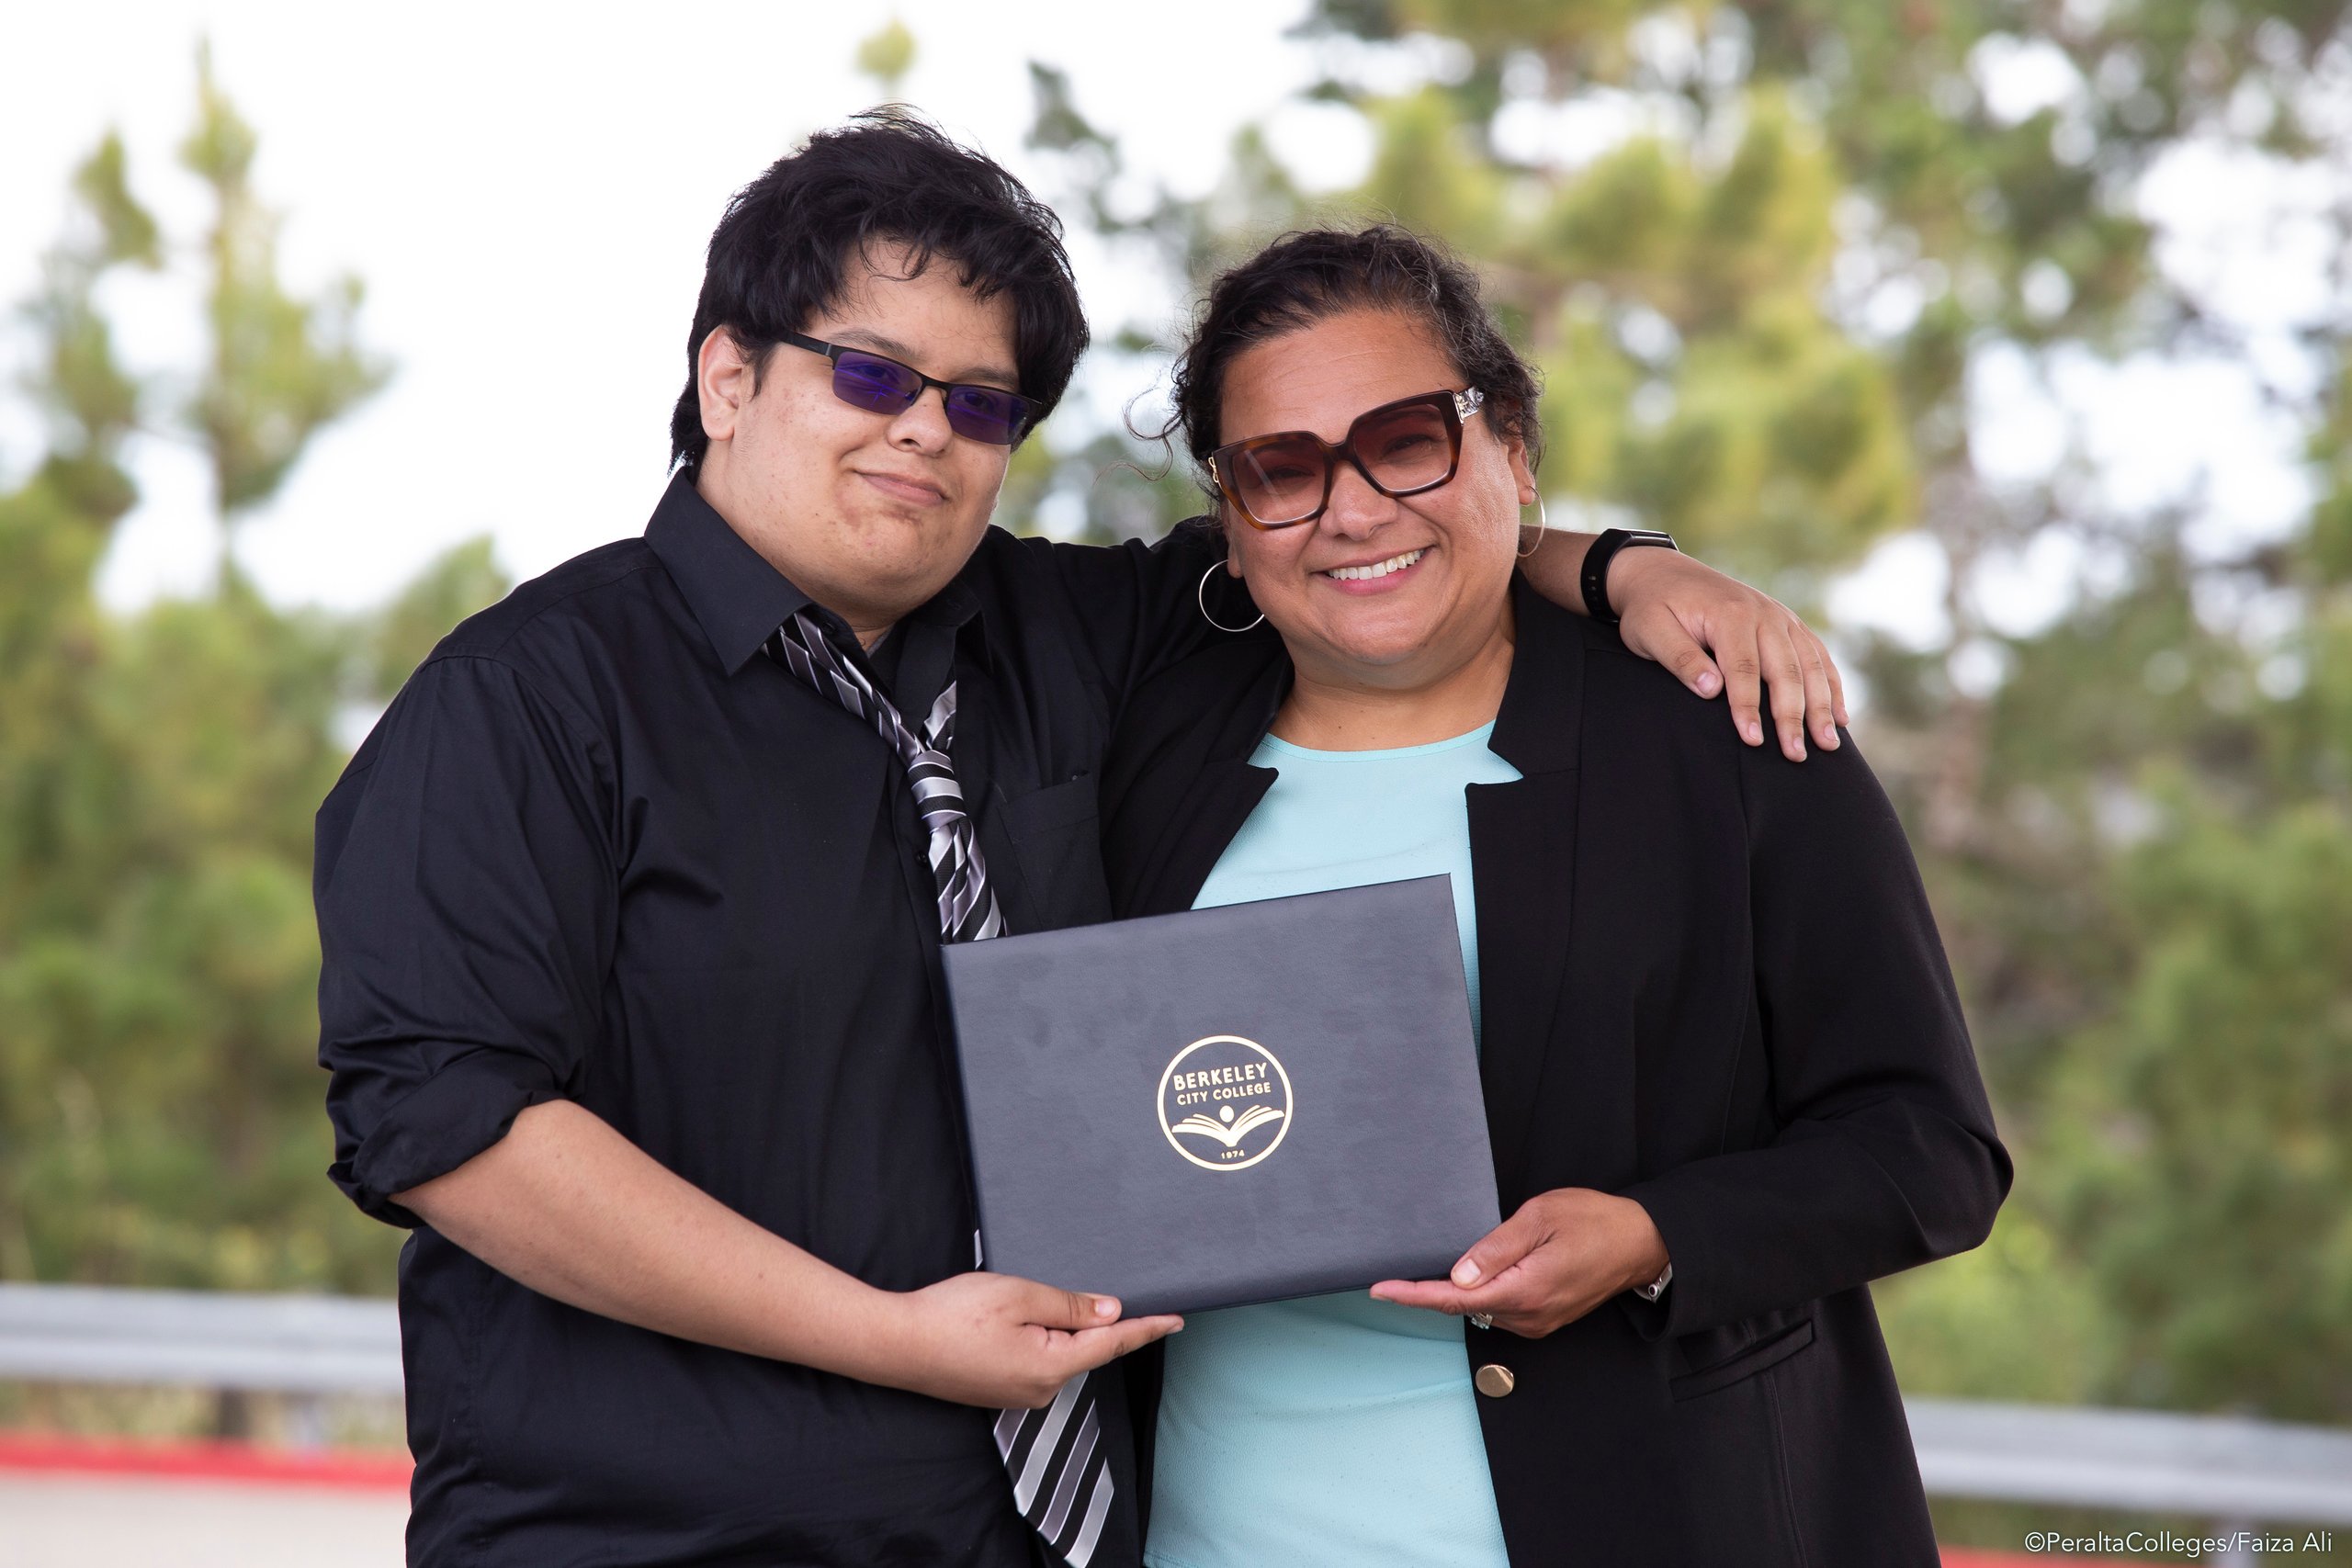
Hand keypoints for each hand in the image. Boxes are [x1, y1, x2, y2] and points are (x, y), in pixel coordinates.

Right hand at [870, 1272, 1181, 1408]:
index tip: (1177, 1319)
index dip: (1146, 1327)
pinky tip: (1009, 1319)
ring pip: (1057, 1353)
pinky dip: (1035, 1338)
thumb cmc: (952, 1316)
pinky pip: (1035, 1361)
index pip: (1113, 1343)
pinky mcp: (999, 1391)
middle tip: (1067, 1287)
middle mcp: (1041, 1390)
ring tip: (1017, 1301)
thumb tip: (1110, 1312)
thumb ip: (1070, 1306)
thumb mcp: (1019, 1296)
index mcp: (1052, 1366)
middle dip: (1085, 1319)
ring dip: (1054, 1327)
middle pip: (1084, 1348)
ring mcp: (1019, 1395)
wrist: (894, 1345)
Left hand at [1369, 1188, 1667, 1338]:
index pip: (1454, 1298)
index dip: (1413, 1295)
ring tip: (1426, 1273)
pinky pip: (1500, 1310)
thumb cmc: (1594, 1221)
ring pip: (1480, 1309)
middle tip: (1392, 1275)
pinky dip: (1478, 1295)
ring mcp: (1538, 1322)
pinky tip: (1469, 1278)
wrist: (1641, 1243)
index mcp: (1526, 1289)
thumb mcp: (1540, 1219)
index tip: (1381, 1289)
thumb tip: (1458, 1275)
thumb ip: (1496, 1248)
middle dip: (1426, 1292)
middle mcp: (1529, 1315)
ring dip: (1453, 1293)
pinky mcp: (1544, 1320)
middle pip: (1462, 1306)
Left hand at [1607, 547, 1846, 761]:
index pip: (1744, 669)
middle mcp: (1763, 613)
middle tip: (1795, 756)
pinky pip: (1817, 655)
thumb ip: (1680, 658)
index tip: (1753, 741)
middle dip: (1793, 716)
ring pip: (1810, 665)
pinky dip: (1831, 685)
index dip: (1748, 707)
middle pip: (1785, 670)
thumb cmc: (1652, 608)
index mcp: (1729, 614)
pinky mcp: (1787, 624)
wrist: (1662, 573)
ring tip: (1827, 744)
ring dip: (1822, 706)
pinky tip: (1840, 717)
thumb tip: (1711, 690)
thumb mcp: (1650, 631)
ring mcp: (1780, 617)